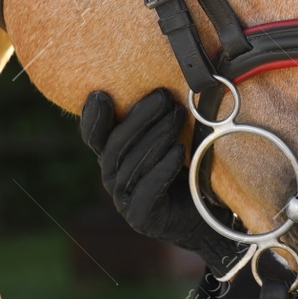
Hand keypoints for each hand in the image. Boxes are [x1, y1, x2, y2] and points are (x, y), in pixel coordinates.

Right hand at [80, 88, 241, 274]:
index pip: (94, 135)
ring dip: (157, 136)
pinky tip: (179, 151)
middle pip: (116, 145)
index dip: (93, 117)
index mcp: (113, 156)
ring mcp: (124, 199)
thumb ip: (158, 116)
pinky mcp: (141, 216)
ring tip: (177, 116)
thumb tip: (167, 81)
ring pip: (133, 163)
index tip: (101, 94)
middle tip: (163, 97)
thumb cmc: (186, 167)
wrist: (204, 213)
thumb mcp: (170, 137)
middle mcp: (112, 177)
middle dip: (140, 117)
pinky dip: (163, 168)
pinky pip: (148, 189)